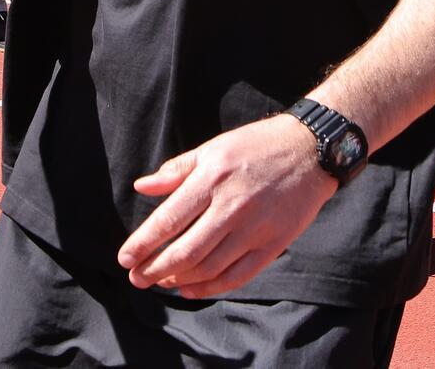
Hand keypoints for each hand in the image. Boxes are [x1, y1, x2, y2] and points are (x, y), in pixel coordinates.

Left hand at [117, 114, 335, 299]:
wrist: (310, 152)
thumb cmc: (255, 146)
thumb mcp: (211, 149)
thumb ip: (175, 171)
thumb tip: (141, 187)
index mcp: (211, 180)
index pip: (168, 220)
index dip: (143, 243)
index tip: (125, 258)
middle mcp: (231, 207)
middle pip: (186, 251)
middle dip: (155, 269)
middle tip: (136, 278)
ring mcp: (255, 229)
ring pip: (210, 267)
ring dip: (180, 279)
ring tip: (160, 281)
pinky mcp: (274, 245)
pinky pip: (239, 275)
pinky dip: (212, 287)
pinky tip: (191, 288)